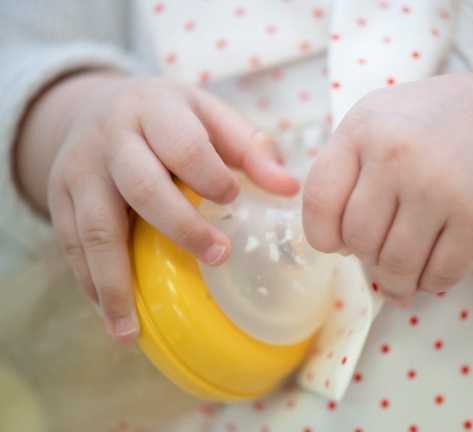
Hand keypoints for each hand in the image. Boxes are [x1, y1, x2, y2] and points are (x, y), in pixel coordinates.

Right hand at [15, 72, 298, 340]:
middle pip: (142, 186)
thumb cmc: (167, 119)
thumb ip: (250, 149)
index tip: (233, 197)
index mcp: (155, 109)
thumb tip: (290, 189)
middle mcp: (111, 137)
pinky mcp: (57, 197)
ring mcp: (78, 170)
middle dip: (181, 227)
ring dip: (116, 281)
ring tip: (132, 330)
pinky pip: (71, 245)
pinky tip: (112, 315)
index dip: (210, 174)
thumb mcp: (209, 116)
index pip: (183, 144)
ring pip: (95, 227)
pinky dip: (91, 283)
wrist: (93, 107)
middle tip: (218, 257)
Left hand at [303, 72, 472, 305]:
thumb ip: (342, 173)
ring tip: (400, 281)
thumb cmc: (427, 127)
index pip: (319, 202)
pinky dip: (432, 283)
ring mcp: (440, 187)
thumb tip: (336, 246)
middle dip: (367, 256)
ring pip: (397, 265)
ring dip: (397, 282)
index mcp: (362, 131)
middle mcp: (398, 156)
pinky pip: (441, 275)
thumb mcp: (372, 124)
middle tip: (381, 253)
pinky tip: (430, 273)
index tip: (338, 242)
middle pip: (359, 240)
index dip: (323, 235)